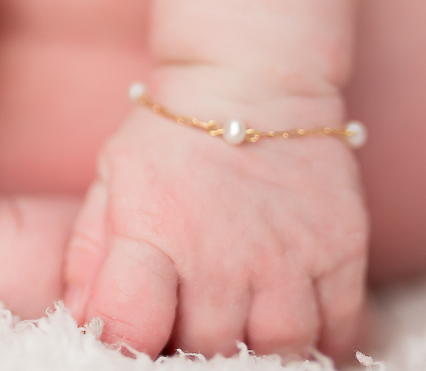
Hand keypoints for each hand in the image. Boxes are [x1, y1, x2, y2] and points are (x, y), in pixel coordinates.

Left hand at [62, 107, 368, 359]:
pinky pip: (341, 331)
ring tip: (242, 334)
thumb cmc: (170, 138)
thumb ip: (90, 253)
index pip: (130, 322)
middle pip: (208, 350)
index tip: (129, 340)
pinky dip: (319, 344)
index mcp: (154, 232)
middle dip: (192, 351)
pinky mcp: (342, 253)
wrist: (253, 82)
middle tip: (188, 328)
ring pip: (279, 350)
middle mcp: (223, 254)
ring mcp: (289, 257)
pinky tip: (293, 333)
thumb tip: (83, 318)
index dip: (123, 345)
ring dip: (258, 353)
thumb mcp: (112, 180)